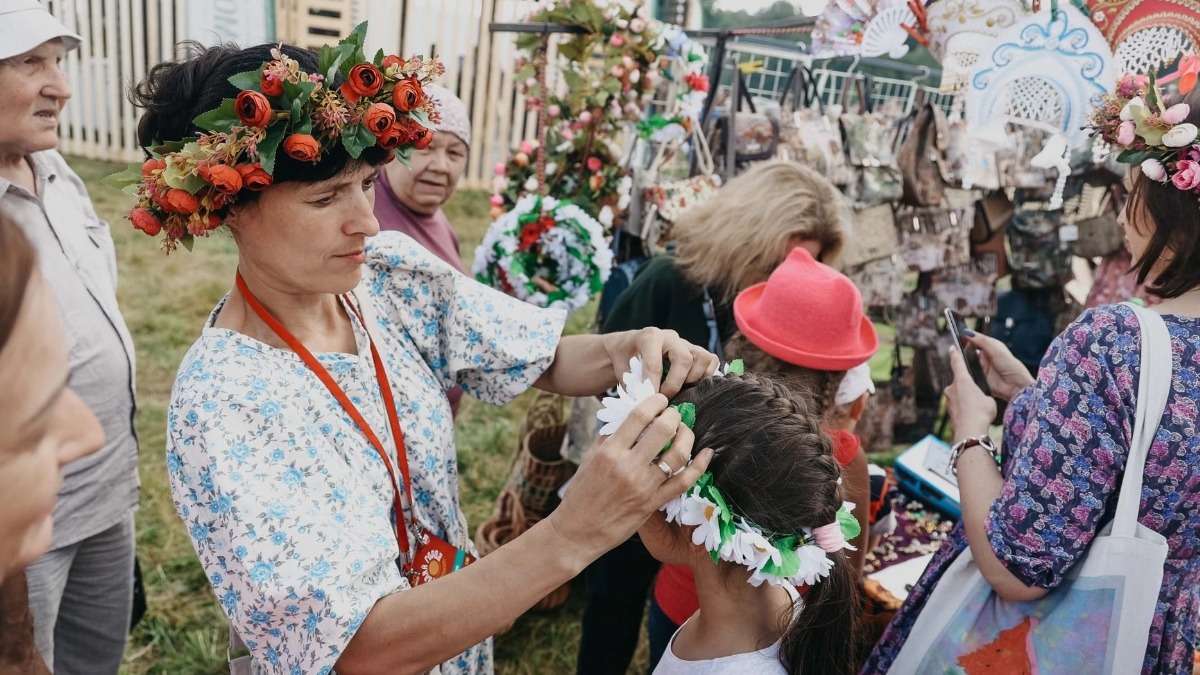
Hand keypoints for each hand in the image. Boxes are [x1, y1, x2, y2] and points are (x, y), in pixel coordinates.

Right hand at [549, 394, 712, 559]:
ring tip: (684, 432)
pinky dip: (699, 465)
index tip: (660, 400)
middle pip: (663, 429)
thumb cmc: (582, 492)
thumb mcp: (590, 458)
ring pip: (678, 454)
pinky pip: (684, 481)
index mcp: (609, 451)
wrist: (578, 531)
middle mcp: (628, 466)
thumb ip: (611, 436)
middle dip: (674, 416)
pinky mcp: (654, 503)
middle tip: (674, 415)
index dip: (655, 401)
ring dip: (687, 437)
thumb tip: (632, 414)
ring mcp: (643, 486)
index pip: (639, 415)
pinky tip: (706, 453)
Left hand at [605, 328, 718, 397]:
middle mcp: (671, 337)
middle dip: (676, 382)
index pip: (655, 363)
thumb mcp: (619, 367)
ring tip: (679, 389)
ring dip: (693, 379)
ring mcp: (686, 342)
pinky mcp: (696, 350)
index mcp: (649, 336)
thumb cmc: (624, 357)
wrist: (629, 346)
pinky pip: (711, 360)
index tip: (651, 399)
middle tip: (665, 396)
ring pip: (703, 358)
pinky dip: (705, 375)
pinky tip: (691, 385)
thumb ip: (630, 384)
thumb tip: (644, 402)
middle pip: (685, 359)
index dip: (654, 385)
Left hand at [945, 349, 997, 439]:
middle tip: (977, 392)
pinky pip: (957, 406)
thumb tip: (981, 399)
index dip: (955, 354)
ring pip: (957, 395)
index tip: (952, 348)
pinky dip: (963, 408)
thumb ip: (984, 395)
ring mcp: (949, 401)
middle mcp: (952, 388)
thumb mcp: (989, 400)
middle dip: (966, 385)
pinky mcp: (949, 411)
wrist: (970, 431)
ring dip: (965, 398)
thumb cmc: (981, 413)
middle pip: (959, 382)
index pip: (957, 363)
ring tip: (977, 407)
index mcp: (963, 381)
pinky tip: (972, 415)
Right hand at [961, 332, 1034, 401]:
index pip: (976, 339)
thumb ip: (982, 341)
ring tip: (956, 359)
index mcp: (991, 347)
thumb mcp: (997, 351)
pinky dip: (964, 371)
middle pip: (969, 350)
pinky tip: (960, 370)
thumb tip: (968, 332)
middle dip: (962, 349)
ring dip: (963, 361)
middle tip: (954, 348)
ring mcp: (982, 367)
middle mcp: (986, 356)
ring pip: (968, 362)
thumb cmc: (1012, 367)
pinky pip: (969, 373)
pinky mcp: (979, 377)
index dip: (967, 337)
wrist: (1017, 387)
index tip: (956, 335)